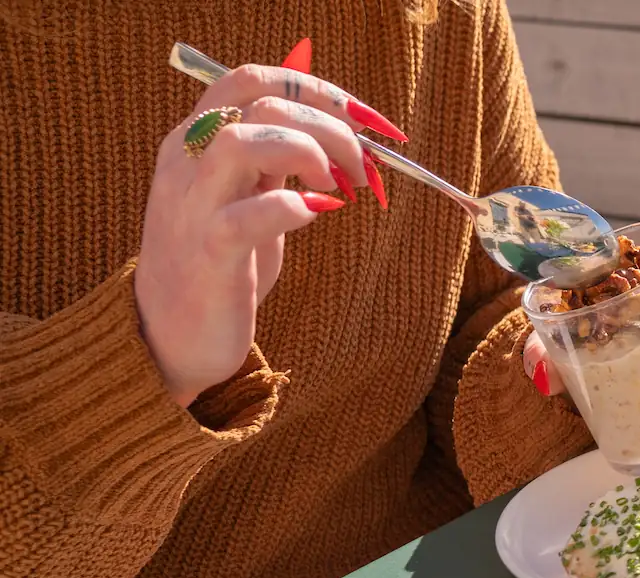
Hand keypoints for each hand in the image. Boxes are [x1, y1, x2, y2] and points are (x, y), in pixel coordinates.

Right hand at [134, 59, 401, 405]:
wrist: (170, 335)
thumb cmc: (220, 261)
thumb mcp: (247, 193)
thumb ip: (276, 156)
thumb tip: (339, 124)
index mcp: (195, 139)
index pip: (252, 79)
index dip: (318, 88)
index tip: (368, 121)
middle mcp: (187, 162)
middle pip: (261, 102)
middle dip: (331, 126)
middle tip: (363, 169)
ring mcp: (193, 206)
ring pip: (243, 141)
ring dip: (309, 153)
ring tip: (339, 188)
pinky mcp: (209, 253)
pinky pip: (251, 215)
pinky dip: (295, 207)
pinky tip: (317, 214)